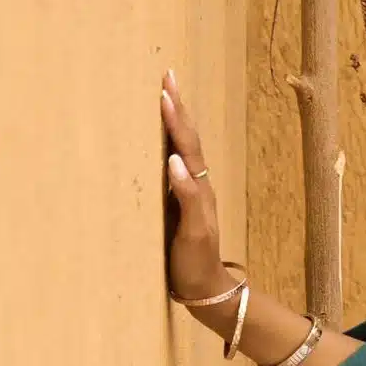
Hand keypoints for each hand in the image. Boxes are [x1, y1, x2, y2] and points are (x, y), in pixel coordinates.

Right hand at [160, 71, 237, 308]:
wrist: (205, 288)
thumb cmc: (196, 262)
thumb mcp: (193, 232)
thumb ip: (187, 197)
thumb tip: (174, 161)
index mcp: (199, 187)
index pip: (186, 145)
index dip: (176, 118)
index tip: (165, 89)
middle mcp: (196, 184)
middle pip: (187, 138)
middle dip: (178, 107)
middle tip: (168, 76)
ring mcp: (189, 191)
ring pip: (183, 147)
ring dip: (175, 120)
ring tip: (166, 95)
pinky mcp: (180, 201)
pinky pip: (175, 163)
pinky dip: (168, 142)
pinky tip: (160, 137)